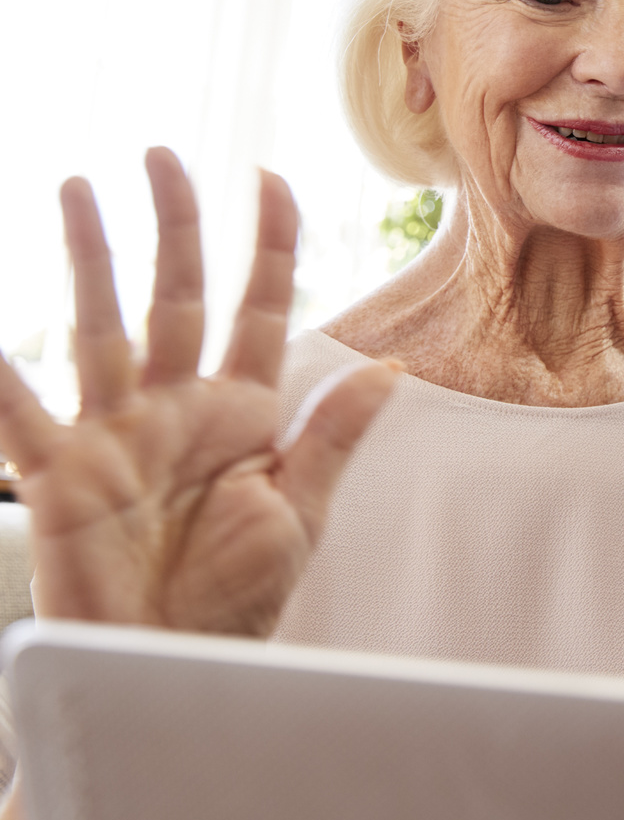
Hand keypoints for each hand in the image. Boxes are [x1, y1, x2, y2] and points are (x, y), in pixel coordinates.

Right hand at [0, 149, 395, 636]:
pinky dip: (3, 378)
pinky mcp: (62, 475)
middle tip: (163, 156)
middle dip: (175, 226)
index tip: (271, 178)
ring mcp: (116, 433)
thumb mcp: (300, 508)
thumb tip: (388, 366)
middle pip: (177, 297)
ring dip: (90, 260)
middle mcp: (177, 407)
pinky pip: (24, 417)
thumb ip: (335, 434)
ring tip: (77, 190)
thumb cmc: (240, 594)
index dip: (270, 244)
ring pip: (101, 328)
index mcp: (244, 411)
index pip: (261, 308)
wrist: (180, 663)